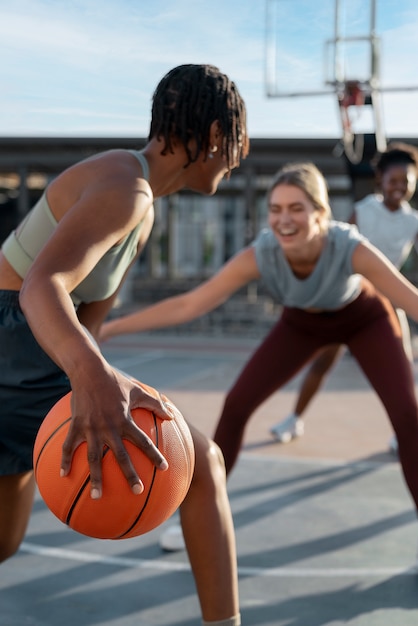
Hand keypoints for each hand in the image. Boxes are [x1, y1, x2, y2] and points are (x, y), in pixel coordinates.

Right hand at [60, 366, 172, 498]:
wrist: (88, 371)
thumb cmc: (115, 381)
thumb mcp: (138, 391)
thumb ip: (155, 404)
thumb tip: (171, 416)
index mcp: (125, 420)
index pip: (143, 441)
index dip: (154, 455)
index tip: (164, 468)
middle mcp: (109, 427)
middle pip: (121, 456)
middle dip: (129, 475)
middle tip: (138, 492)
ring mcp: (91, 428)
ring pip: (93, 458)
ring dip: (96, 478)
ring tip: (97, 497)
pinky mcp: (76, 426)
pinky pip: (69, 447)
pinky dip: (65, 461)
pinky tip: (63, 475)